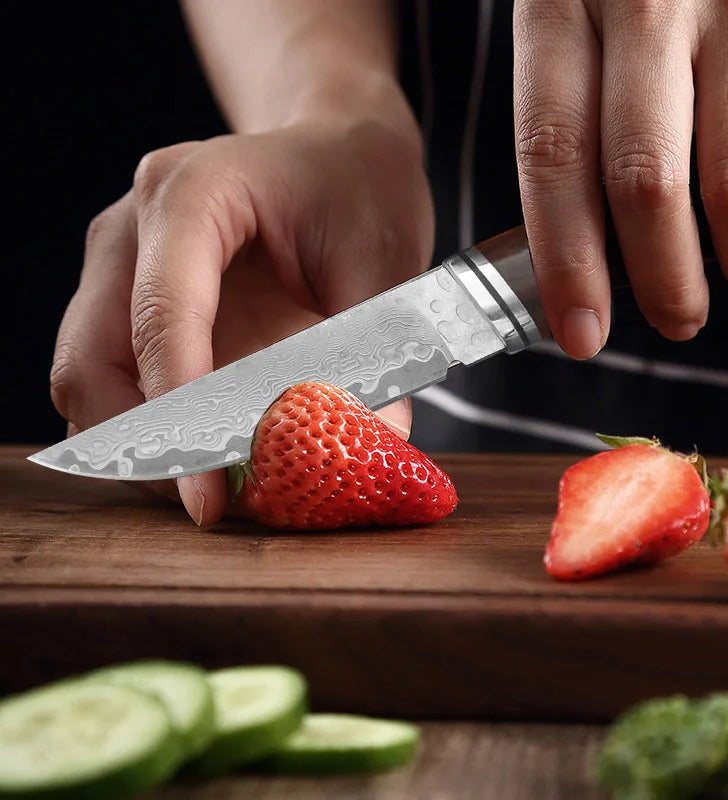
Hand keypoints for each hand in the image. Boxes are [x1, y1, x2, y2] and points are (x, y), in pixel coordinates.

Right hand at [50, 116, 433, 524]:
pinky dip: (147, 427)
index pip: (161, 316)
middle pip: (92, 360)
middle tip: (212, 503)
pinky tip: (205, 450)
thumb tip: (373, 448)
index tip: (210, 496)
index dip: (180, 417)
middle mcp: (134, 228)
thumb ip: (376, 353)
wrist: (336, 151)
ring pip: (87, 378)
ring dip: (140, 446)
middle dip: (145, 447)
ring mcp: (121, 263)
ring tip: (214, 485)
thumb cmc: (359, 189)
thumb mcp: (385, 262)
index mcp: (193, 195)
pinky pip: (113, 378)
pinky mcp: (130, 297)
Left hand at [513, 0, 727, 358]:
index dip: (565, 260)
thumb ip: (568, 112)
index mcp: (562, 6)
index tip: (579, 332)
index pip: (553, 157)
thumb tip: (587, 249)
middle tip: (671, 320)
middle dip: (660, 279)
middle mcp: (651, 3)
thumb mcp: (570, 13)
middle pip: (645, 184)